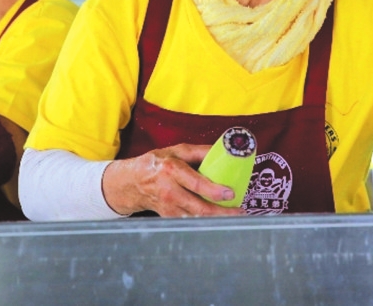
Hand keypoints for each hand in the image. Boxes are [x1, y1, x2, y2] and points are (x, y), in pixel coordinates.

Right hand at [102, 144, 246, 216]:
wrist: (133, 182)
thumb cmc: (156, 163)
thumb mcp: (176, 150)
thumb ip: (200, 151)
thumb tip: (223, 150)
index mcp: (172, 171)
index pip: (196, 184)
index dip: (214, 191)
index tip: (230, 193)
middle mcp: (169, 191)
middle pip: (199, 208)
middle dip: (222, 212)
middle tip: (239, 211)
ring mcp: (168, 207)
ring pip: (196, 219)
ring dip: (216, 220)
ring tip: (234, 216)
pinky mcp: (169, 217)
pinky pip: (190, 222)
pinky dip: (205, 222)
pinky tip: (218, 219)